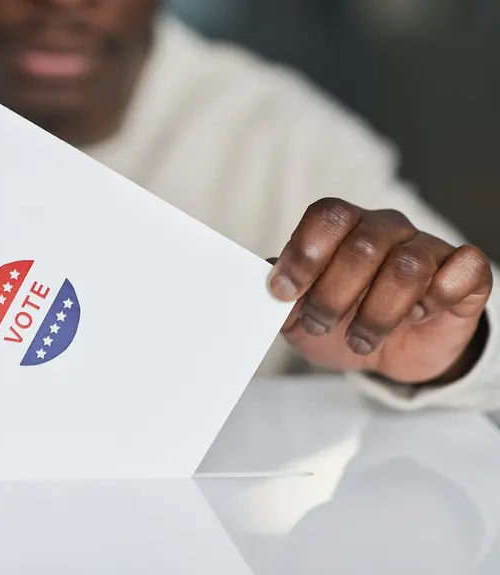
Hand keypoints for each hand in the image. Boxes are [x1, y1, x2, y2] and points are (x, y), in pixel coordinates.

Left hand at [269, 198, 491, 383]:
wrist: (394, 355)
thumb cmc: (344, 324)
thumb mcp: (300, 318)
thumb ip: (281, 301)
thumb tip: (262, 285)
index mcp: (344, 227)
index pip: (327, 216)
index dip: (303, 253)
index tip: (283, 291)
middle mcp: (386, 228)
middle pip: (362, 246)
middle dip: (333, 296)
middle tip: (320, 325)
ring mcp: (428, 248)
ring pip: (406, 268)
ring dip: (376, 314)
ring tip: (361, 339)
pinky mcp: (466, 273)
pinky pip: (461, 271)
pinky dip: (436, 299)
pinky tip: (418, 316)